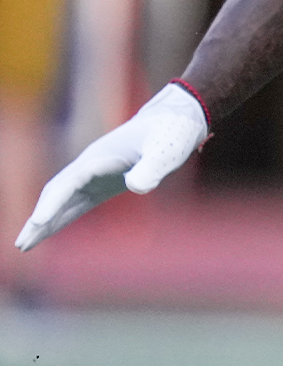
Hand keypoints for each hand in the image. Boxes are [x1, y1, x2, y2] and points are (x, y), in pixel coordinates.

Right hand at [15, 82, 209, 250]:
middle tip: (22, 244)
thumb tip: (136, 187)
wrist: (176, 120)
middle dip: (39, 217)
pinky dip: (62, 217)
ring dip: (44, 221)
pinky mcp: (104, 182)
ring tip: (26, 245)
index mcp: (100, 157)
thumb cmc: (171, 133)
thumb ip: (152, 167)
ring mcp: (95, 174)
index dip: (53, 203)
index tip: (39, 222)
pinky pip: (76, 202)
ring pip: (62, 199)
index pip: (69, 182)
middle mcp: (91, 165)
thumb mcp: (166, 151)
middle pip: (56, 192)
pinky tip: (49, 231)